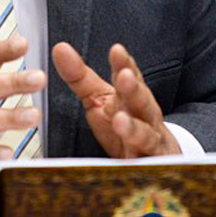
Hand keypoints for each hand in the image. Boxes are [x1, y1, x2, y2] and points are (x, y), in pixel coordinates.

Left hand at [52, 42, 180, 157]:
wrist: (155, 157)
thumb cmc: (123, 123)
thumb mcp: (99, 98)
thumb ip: (79, 76)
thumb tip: (60, 48)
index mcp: (130, 98)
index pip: (130, 77)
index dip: (124, 64)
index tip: (116, 51)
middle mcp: (144, 117)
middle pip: (142, 101)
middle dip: (134, 89)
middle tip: (124, 77)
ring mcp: (150, 143)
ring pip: (146, 135)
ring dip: (134, 128)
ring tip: (120, 121)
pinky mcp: (149, 168)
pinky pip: (146, 167)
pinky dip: (141, 165)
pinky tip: (134, 162)